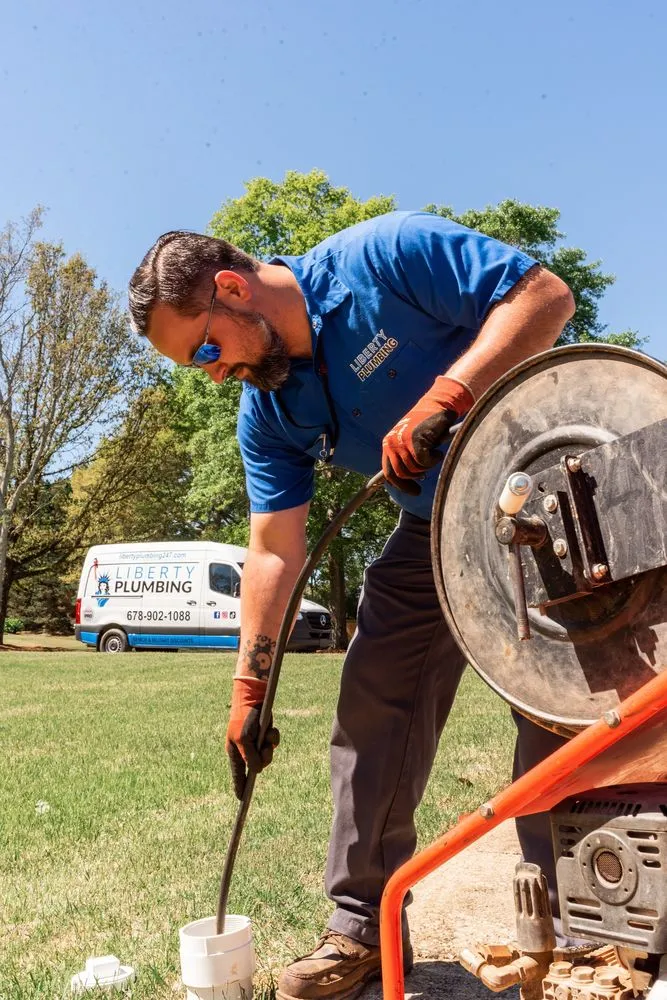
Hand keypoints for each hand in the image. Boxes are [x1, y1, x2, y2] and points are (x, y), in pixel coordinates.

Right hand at [226, 676, 279, 798]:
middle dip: (264, 758)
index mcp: (235, 752)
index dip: (239, 786)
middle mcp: (246, 749)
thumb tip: (257, 771)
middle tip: (265, 749)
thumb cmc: (244, 718)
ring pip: (268, 754)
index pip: (238, 774)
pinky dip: (274, 737)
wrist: (253, 697)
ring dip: (269, 746)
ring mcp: (256, 742)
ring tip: (267, 735)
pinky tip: (270, 729)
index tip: (241, 799)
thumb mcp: (243, 739)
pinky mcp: (265, 733)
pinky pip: (273, 742)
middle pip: (258, 765)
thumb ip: (250, 757)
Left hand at [382, 376, 473, 493]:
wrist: (438, 404)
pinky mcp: (416, 440)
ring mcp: (403, 441)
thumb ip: (404, 456)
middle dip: (414, 478)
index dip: (401, 485)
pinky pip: (424, 462)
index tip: (414, 491)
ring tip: (432, 456)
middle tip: (424, 475)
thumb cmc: (427, 423)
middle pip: (400, 473)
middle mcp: (392, 443)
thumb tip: (406, 479)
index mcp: (388, 443)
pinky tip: (437, 452)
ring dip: (426, 466)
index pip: (389, 472)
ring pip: (414, 469)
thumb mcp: (409, 439)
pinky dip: (433, 460)